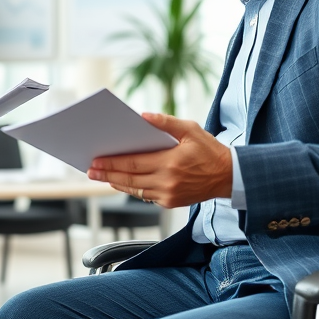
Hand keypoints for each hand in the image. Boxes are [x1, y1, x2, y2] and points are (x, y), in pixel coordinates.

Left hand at [86, 112, 232, 207]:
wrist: (228, 176)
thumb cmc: (209, 150)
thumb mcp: (190, 129)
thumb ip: (166, 122)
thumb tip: (143, 115)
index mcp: (171, 162)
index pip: (133, 163)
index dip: (112, 163)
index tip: (96, 161)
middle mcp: (167, 181)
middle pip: (129, 179)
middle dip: (107, 174)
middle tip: (90, 170)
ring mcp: (168, 195)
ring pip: (134, 190)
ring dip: (115, 183)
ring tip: (100, 176)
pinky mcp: (170, 203)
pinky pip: (144, 195)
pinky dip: (130, 189)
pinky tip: (120, 182)